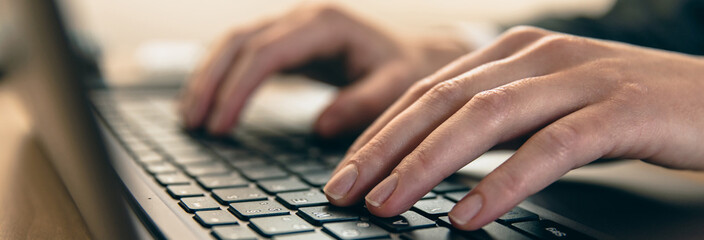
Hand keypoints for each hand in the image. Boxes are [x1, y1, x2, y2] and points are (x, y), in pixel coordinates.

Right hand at [179, 4, 466, 136]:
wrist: (414, 54)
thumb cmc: (406, 69)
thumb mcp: (396, 86)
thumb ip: (363, 102)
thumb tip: (322, 125)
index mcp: (326, 24)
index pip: (267, 52)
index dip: (238, 89)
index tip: (222, 125)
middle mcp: (303, 17)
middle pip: (240, 41)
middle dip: (211, 82)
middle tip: (194, 122)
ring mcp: (292, 27)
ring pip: (234, 44)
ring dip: (208, 78)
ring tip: (190, 116)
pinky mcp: (288, 42)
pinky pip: (245, 54)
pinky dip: (222, 77)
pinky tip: (209, 102)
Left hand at [323, 26, 703, 229]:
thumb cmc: (625, 107)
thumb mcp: (547, 105)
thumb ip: (496, 119)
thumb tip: (433, 160)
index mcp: (513, 51)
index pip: (428, 90)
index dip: (380, 132)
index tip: (345, 172)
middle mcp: (537, 55)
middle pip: (442, 101)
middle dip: (386, 148)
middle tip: (344, 190)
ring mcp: (579, 77)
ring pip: (486, 118)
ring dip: (428, 165)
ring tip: (388, 205)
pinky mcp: (620, 109)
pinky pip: (550, 148)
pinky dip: (504, 182)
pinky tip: (468, 215)